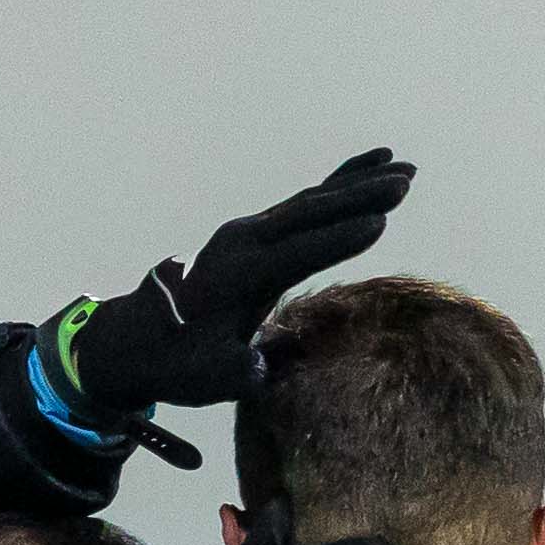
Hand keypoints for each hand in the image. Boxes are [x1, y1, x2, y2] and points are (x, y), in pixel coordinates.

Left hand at [49, 149, 415, 457]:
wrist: (138, 340)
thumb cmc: (175, 366)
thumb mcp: (201, 380)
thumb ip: (231, 373)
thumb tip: (256, 367)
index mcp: (235, 276)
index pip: (294, 253)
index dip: (335, 241)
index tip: (379, 226)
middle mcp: (243, 242)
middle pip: (309, 214)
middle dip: (358, 197)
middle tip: (406, 183)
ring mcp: (249, 231)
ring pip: (311, 200)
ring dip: (358, 184)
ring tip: (405, 171)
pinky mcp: (258, 232)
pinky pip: (305, 202)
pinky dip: (339, 181)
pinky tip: (372, 164)